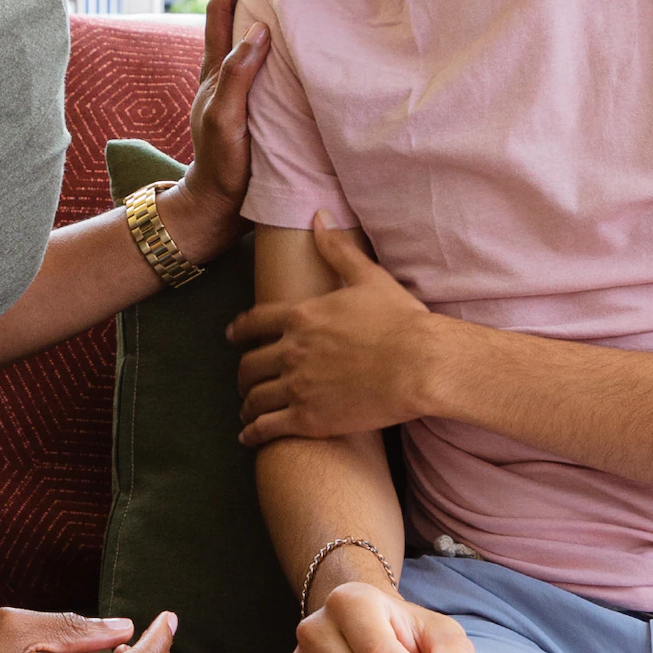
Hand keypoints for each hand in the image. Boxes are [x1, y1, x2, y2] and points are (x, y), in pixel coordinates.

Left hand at [159, 0, 269, 262]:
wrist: (217, 207)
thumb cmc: (220, 165)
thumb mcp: (225, 119)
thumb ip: (237, 76)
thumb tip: (258, 29)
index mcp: (215, 70)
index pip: (222, 11)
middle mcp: (224, 74)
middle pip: (236, 17)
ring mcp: (238, 91)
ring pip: (252, 41)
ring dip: (269, 14)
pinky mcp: (254, 108)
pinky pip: (267, 66)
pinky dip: (281, 47)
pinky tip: (303, 47)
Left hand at [229, 214, 443, 442]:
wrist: (419, 364)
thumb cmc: (400, 320)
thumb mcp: (368, 277)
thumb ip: (338, 249)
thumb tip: (320, 216)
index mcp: (301, 316)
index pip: (255, 322)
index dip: (239, 330)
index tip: (232, 338)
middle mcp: (291, 350)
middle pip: (250, 364)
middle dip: (244, 373)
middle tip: (245, 380)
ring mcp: (297, 386)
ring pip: (255, 397)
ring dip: (247, 404)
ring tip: (247, 411)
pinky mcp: (308, 419)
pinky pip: (267, 428)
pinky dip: (253, 433)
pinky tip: (249, 436)